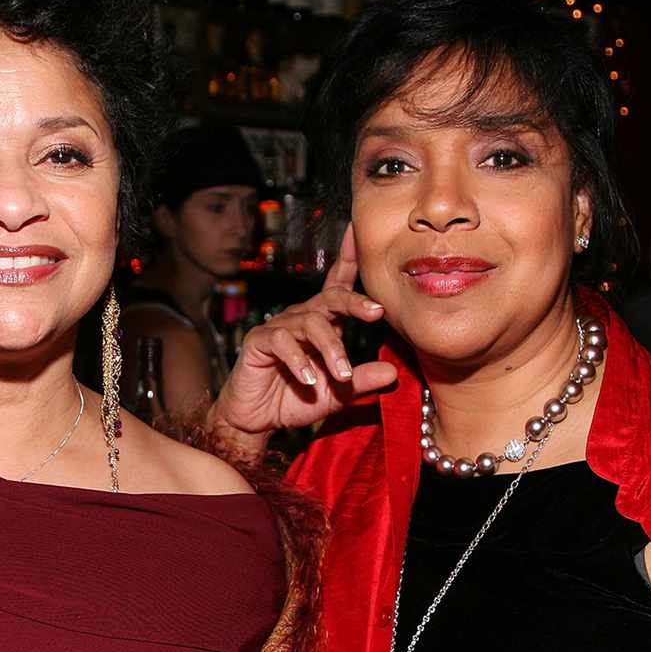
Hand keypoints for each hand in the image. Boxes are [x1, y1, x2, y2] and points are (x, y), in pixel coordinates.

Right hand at [209, 226, 395, 451]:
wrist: (257, 419)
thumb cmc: (295, 400)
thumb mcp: (337, 393)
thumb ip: (361, 381)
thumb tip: (393, 372)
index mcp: (322, 323)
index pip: (337, 287)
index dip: (348, 258)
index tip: (357, 231)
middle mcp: (301, 318)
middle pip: (329, 298)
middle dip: (354, 302)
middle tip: (377, 312)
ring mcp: (278, 327)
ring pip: (310, 323)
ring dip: (330, 349)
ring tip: (341, 375)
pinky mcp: (258, 342)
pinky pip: (281, 341)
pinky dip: (298, 361)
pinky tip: (309, 380)